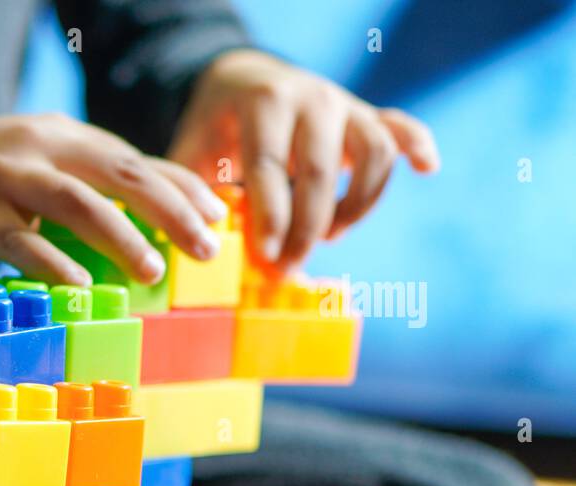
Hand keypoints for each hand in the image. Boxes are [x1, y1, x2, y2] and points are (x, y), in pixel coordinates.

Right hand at [0, 114, 228, 285]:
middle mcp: (36, 146)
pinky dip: (53, 263)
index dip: (180, 188)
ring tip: (155, 270)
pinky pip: (20, 241)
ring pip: (78, 201)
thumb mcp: (22, 168)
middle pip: (120, 173)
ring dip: (123, 236)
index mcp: (57, 135)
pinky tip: (80, 287)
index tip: (216, 220)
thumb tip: (134, 224)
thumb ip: (70, 186)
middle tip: (206, 248)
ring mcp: (1, 178)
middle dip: (171, 210)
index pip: (133, 159)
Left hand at [169, 49, 439, 273]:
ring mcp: (345, 103)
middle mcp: (311, 96)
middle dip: (305, 228)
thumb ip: (197, 198)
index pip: (268, 165)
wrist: (243, 81)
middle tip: (289, 268)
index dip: (269, 217)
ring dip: (355, 205)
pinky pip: (401, 127)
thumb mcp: (193, 155)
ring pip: (371, 155)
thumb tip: (208, 250)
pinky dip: (418, 146)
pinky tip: (428, 169)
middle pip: (318, 170)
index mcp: (263, 101)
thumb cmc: (214, 131)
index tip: (266, 260)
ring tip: (328, 237)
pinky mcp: (366, 115)